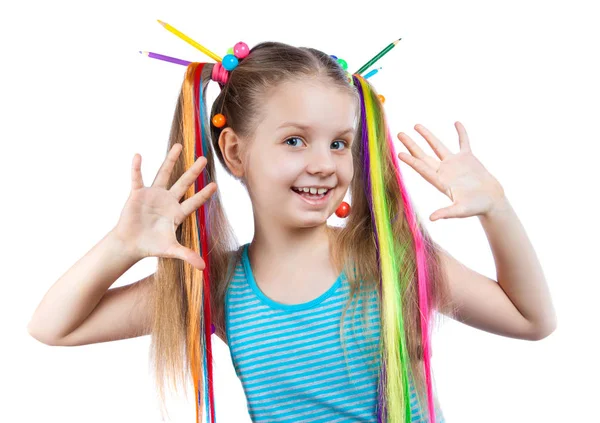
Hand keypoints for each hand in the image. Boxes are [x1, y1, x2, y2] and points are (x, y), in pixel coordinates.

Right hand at [112, 143, 216, 269]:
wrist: (131, 244)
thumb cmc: (152, 246)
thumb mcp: (171, 251)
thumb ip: (187, 256)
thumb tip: (203, 267)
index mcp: (177, 213)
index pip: (194, 202)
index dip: (204, 194)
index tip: (215, 185)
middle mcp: (168, 200)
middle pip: (183, 183)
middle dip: (193, 172)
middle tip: (204, 158)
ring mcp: (153, 195)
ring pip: (164, 173)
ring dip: (170, 160)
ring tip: (179, 145)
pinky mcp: (137, 194)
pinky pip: (137, 178)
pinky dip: (137, 168)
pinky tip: (138, 156)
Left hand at [397, 121, 505, 220]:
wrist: (492, 202)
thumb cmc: (476, 208)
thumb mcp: (461, 210)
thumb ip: (447, 213)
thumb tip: (432, 219)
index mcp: (441, 182)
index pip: (423, 169)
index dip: (411, 161)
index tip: (400, 153)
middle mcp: (444, 171)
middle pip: (424, 156)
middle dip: (412, 145)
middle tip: (399, 134)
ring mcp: (455, 164)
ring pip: (438, 146)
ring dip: (427, 136)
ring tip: (416, 125)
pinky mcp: (468, 159)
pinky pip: (463, 142)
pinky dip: (461, 133)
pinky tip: (456, 122)